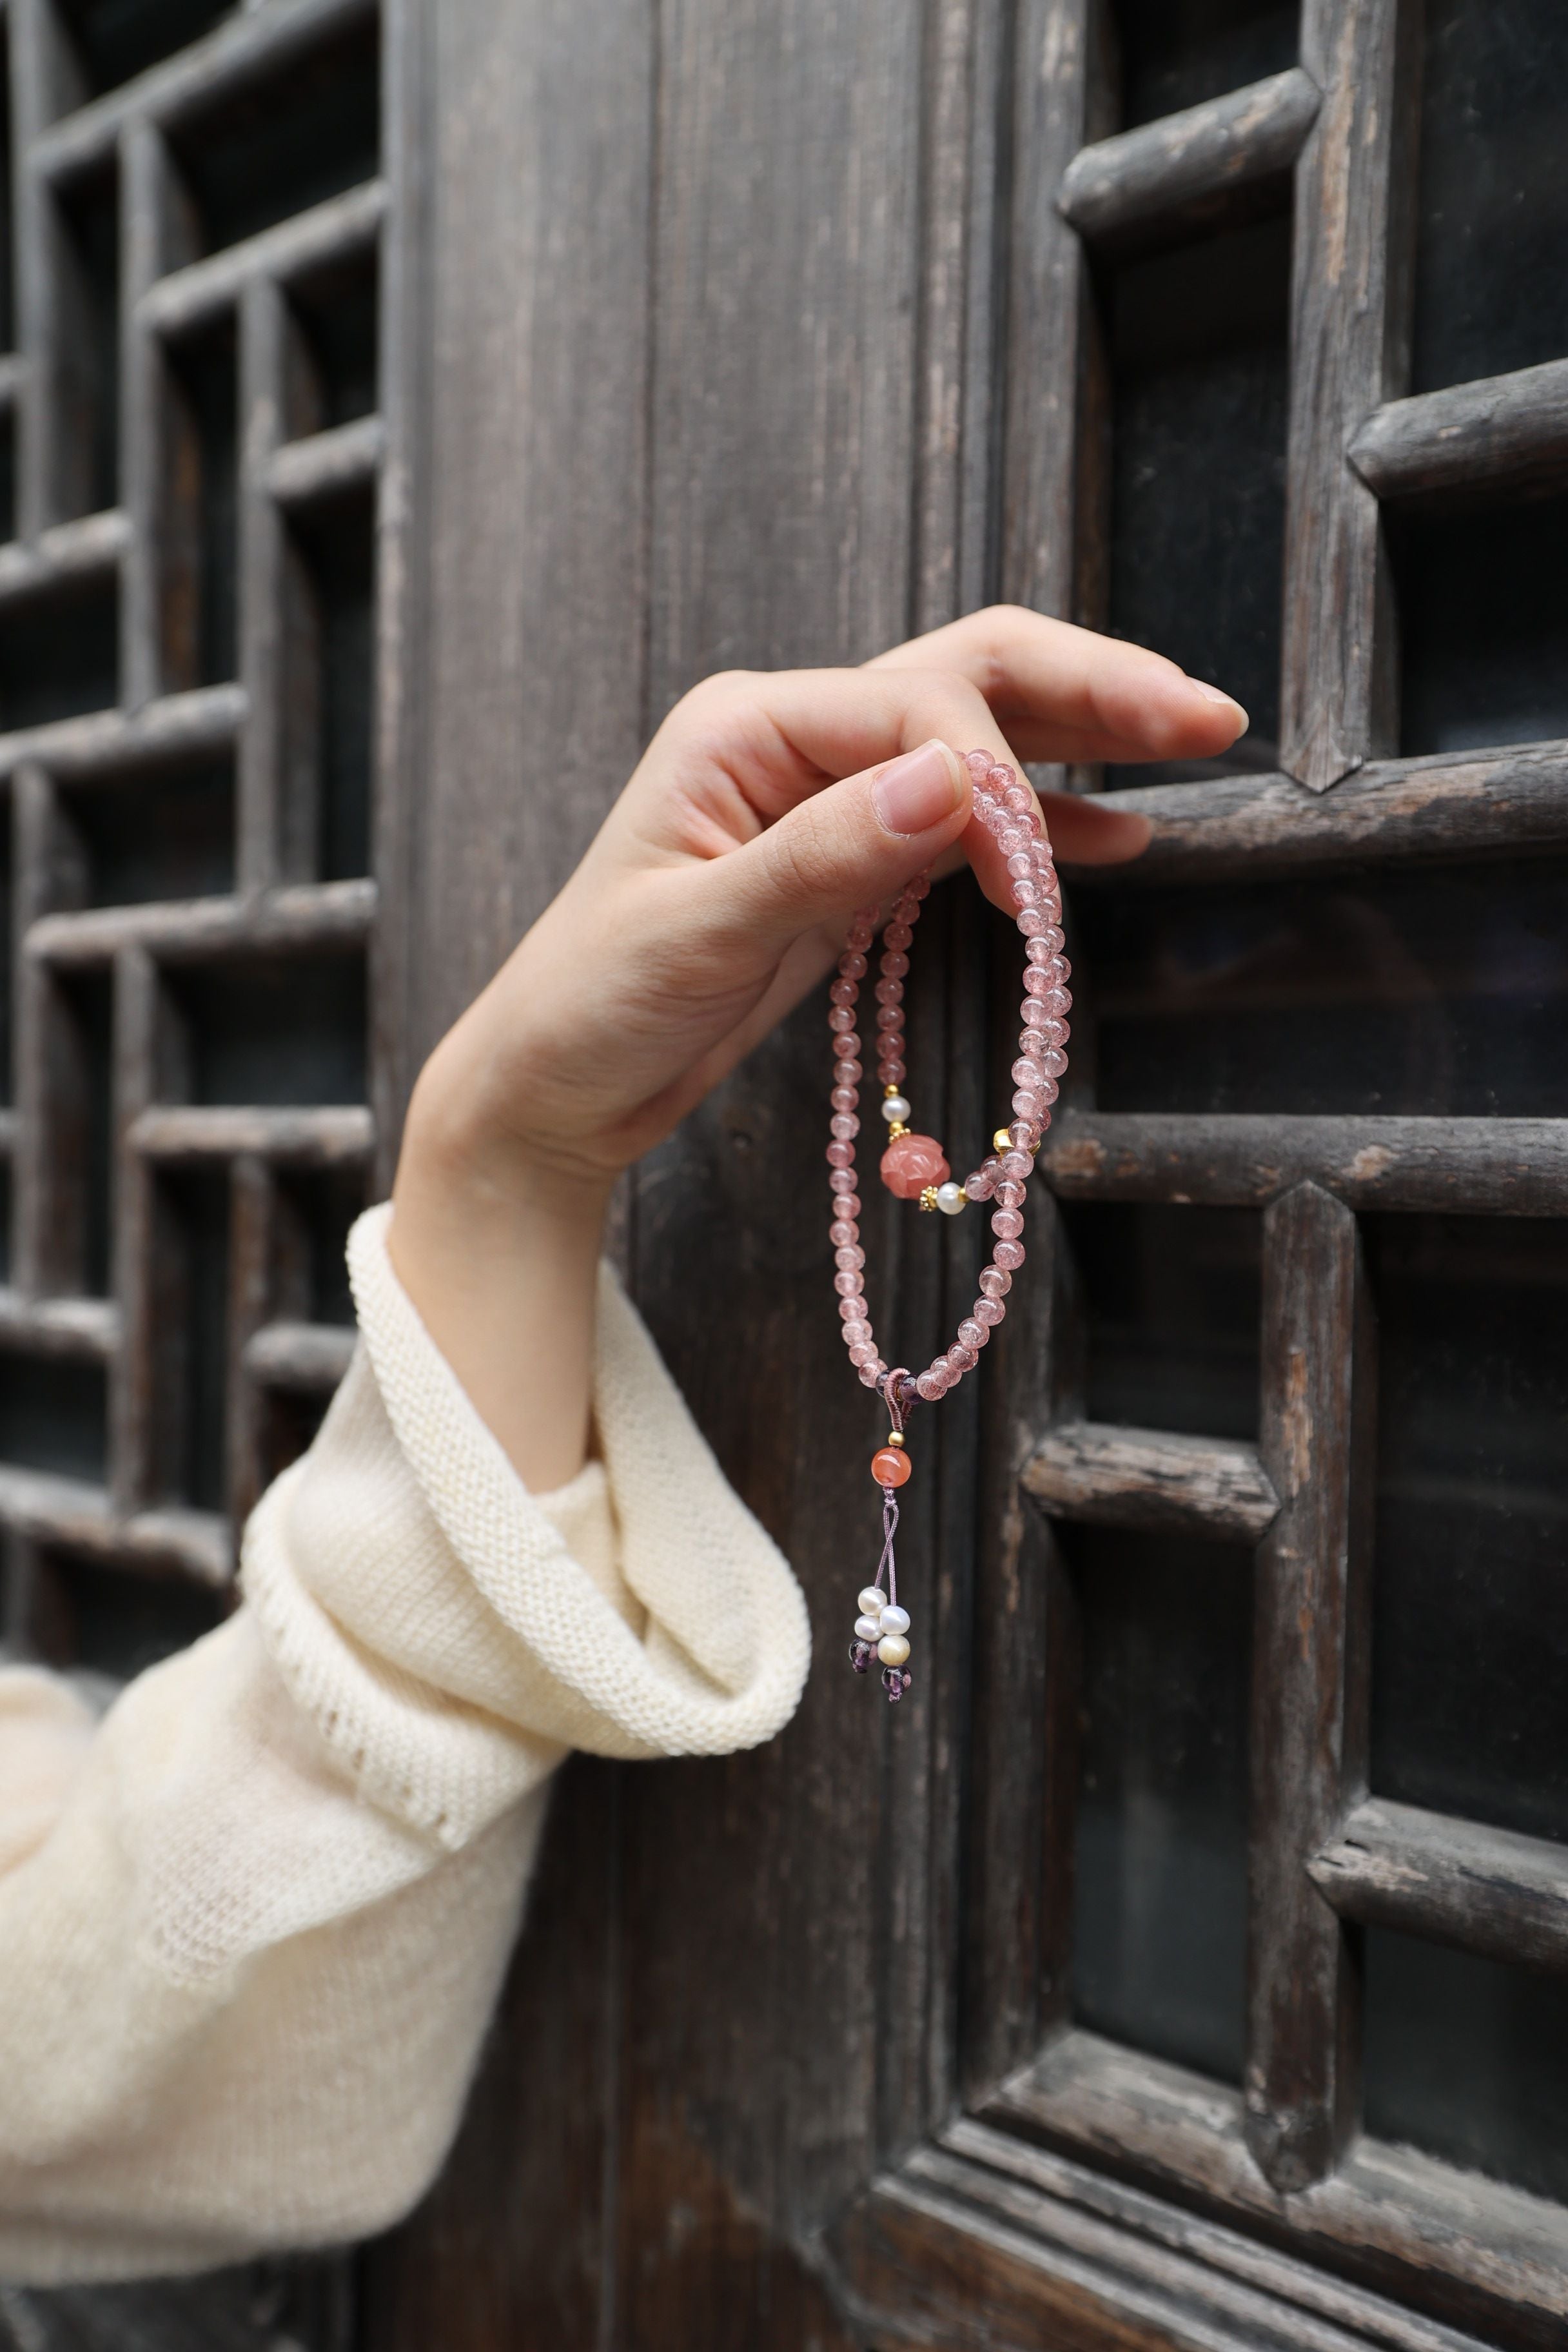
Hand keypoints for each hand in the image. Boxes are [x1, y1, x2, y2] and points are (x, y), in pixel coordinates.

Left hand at [389, 608, 1244, 1486]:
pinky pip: (959, 820)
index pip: (919, 708)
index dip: (999, 786)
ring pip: (976, 736)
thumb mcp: (698, 935)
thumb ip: (823, 857)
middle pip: (966, 678)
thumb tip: (952, 783)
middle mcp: (792, 738)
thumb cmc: (596, 1003)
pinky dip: (1037, 826)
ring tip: (1192, 741)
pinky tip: (1113, 834)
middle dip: (1090, 688)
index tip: (1035, 896)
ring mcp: (823, 795)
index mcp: (748, 726)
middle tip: (1204, 715)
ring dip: (1081, 738)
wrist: (553, 1082)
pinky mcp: (845, 859)